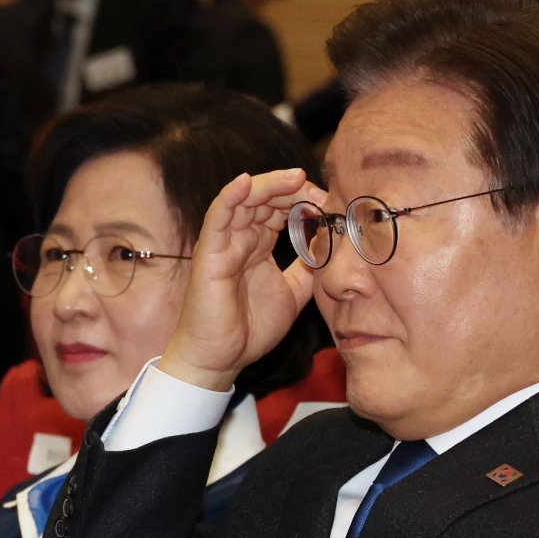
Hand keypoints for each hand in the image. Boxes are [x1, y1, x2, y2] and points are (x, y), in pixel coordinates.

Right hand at [160, 168, 324, 390]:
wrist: (222, 358)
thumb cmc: (250, 328)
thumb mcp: (293, 294)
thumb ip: (309, 269)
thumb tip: (329, 246)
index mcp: (259, 245)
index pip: (280, 209)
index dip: (303, 201)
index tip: (329, 204)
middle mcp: (241, 238)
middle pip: (265, 199)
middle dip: (292, 189)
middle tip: (318, 190)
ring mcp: (224, 243)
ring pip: (244, 200)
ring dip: (270, 185)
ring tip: (296, 178)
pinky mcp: (209, 252)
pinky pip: (217, 217)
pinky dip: (231, 196)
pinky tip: (247, 182)